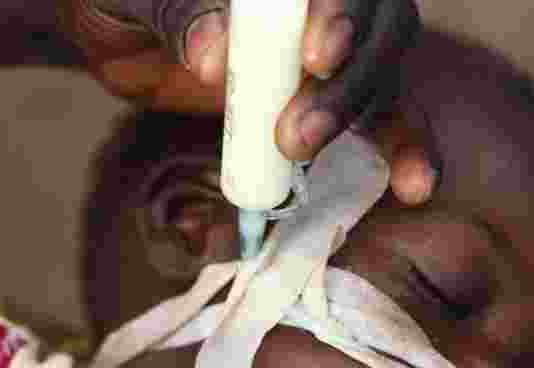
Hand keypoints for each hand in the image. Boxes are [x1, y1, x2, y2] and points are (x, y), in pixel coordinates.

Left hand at [62, 0, 441, 205]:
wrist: (117, 24)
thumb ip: (178, 11)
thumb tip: (216, 59)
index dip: (339, 12)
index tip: (315, 59)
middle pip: (379, 20)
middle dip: (346, 80)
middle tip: (294, 134)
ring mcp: (336, 38)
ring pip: (383, 67)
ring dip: (362, 117)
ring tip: (302, 152)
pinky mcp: (334, 90)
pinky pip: (384, 113)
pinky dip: (404, 147)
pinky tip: (415, 184)